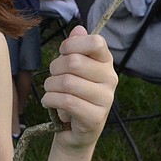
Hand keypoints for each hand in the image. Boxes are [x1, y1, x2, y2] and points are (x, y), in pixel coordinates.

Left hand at [42, 26, 116, 150]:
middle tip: (53, 77)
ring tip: (51, 91)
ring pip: (67, 83)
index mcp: (105, 62)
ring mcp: (106, 100)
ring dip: (50, 86)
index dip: (72, 44)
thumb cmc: (73, 92)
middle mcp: (110, 79)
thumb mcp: (72, 68)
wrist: (75, 130)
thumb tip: (78, 29)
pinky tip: (50, 102)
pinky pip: (66, 101)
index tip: (63, 53)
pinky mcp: (96, 118)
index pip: (96, 42)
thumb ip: (75, 47)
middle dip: (55, 68)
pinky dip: (51, 100)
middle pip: (74, 62)